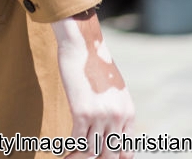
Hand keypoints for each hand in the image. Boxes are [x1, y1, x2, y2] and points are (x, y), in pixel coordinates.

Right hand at [52, 12, 134, 158]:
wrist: (83, 44)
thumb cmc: (95, 63)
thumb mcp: (115, 89)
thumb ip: (116, 111)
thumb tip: (110, 132)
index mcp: (128, 113)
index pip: (126, 152)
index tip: (100, 158)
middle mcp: (117, 117)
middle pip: (108, 155)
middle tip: (83, 157)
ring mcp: (100, 116)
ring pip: (90, 152)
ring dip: (79, 158)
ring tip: (69, 158)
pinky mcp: (82, 112)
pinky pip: (76, 142)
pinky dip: (68, 151)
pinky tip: (62, 152)